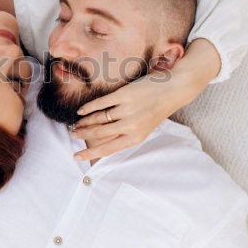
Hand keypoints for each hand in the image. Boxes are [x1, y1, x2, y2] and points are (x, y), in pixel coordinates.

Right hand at [71, 70, 188, 160]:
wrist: (174, 89)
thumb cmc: (157, 109)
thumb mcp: (144, 127)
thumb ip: (126, 133)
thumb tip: (103, 138)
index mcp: (136, 137)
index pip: (108, 149)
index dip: (90, 154)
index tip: (77, 157)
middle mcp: (131, 126)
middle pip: (100, 133)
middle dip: (83, 135)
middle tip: (73, 135)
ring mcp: (128, 110)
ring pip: (99, 119)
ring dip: (85, 122)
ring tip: (76, 124)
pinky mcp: (125, 95)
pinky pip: (102, 103)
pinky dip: (89, 108)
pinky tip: (82, 111)